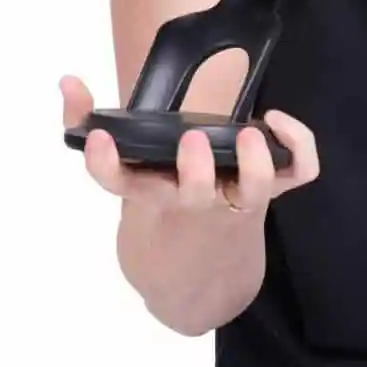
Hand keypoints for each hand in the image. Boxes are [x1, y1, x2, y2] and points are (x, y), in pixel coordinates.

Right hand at [60, 74, 318, 217]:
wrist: (196, 283)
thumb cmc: (156, 221)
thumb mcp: (123, 184)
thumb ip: (88, 126)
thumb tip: (68, 83)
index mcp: (149, 198)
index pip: (119, 184)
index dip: (106, 164)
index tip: (100, 140)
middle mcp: (190, 203)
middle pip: (194, 195)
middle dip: (195, 170)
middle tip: (190, 138)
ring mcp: (232, 204)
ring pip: (252, 191)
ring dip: (253, 164)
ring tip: (248, 133)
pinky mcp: (267, 198)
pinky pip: (295, 177)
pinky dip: (298, 147)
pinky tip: (276, 121)